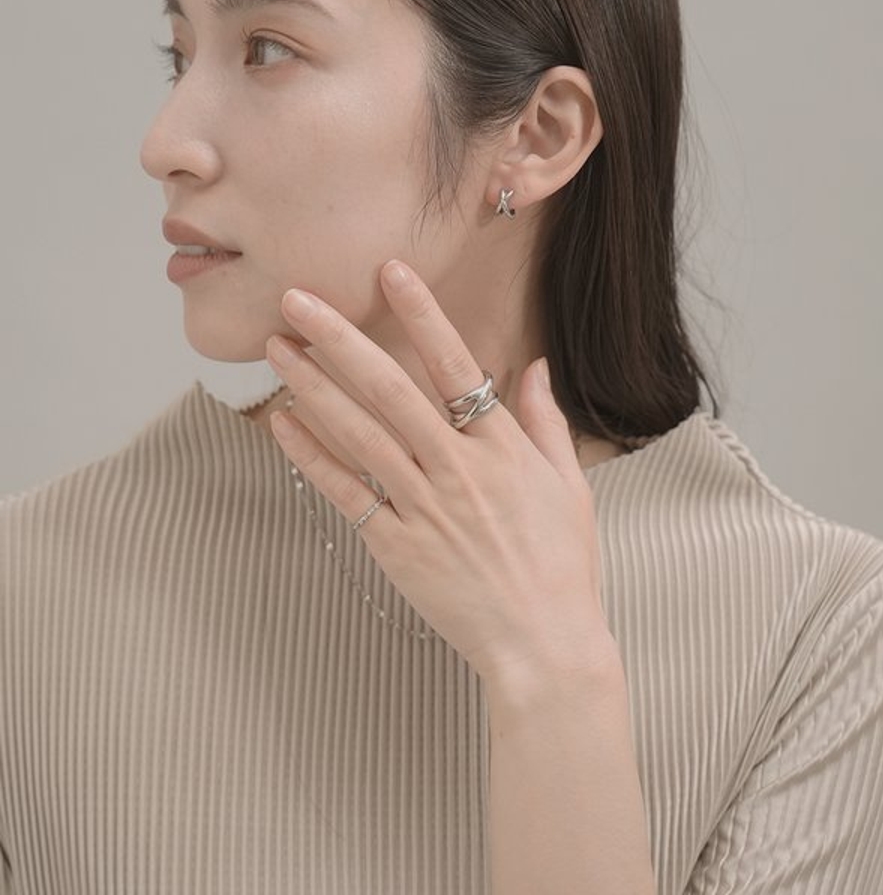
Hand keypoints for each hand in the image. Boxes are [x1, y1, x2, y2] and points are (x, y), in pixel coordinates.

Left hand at [265, 260, 616, 694]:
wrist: (543, 646)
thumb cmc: (562, 567)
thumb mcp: (570, 487)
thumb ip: (546, 422)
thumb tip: (533, 367)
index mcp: (503, 450)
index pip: (454, 367)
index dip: (421, 315)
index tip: (389, 271)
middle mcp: (459, 471)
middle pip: (390, 391)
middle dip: (341, 339)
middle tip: (298, 298)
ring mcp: (424, 509)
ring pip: (359, 435)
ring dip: (313, 388)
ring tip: (278, 349)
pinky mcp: (396, 548)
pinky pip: (347, 495)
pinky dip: (312, 458)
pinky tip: (282, 424)